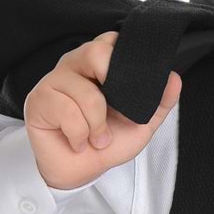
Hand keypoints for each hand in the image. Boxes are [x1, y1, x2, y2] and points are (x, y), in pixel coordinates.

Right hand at [24, 31, 180, 190]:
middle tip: (114, 109)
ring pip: (85, 92)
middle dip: (111, 84)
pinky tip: (77, 142)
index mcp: (97, 64)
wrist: (79, 172)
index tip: (130, 83)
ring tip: (96, 138)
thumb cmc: (104, 143)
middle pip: (94, 52)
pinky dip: (79, 135)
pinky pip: (66, 111)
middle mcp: (74, 65)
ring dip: (97, 125)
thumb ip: (159, 102)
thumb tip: (175, 78)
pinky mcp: (38, 100)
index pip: (110, 41)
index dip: (122, 57)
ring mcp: (53, 81)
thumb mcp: (139, 124)